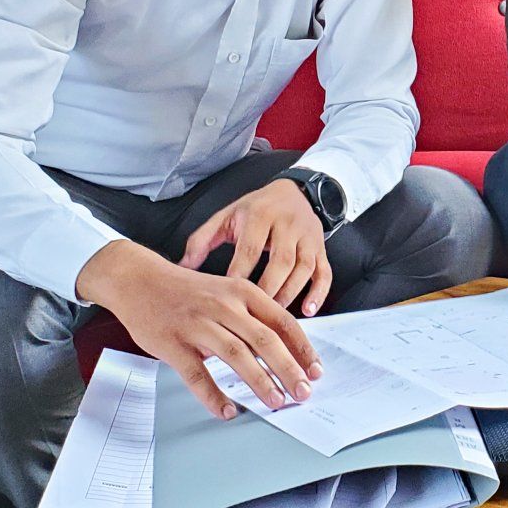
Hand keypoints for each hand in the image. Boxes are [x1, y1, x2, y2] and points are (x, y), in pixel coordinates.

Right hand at [76, 240, 320, 418]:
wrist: (138, 280)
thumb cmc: (187, 291)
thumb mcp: (226, 291)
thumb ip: (253, 316)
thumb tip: (284, 349)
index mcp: (241, 292)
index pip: (282, 321)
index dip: (302, 348)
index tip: (315, 370)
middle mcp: (223, 306)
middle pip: (264, 340)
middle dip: (288, 369)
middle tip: (302, 392)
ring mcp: (197, 324)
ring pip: (236, 355)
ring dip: (259, 381)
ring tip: (275, 401)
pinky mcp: (173, 343)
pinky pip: (196, 374)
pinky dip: (213, 395)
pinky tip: (227, 410)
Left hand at [180, 178, 332, 316]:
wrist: (293, 191)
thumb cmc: (255, 209)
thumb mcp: (226, 216)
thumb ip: (202, 240)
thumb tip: (182, 267)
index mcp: (260, 215)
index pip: (250, 248)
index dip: (240, 273)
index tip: (228, 296)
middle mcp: (287, 224)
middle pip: (281, 261)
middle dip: (268, 289)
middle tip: (253, 314)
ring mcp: (307, 237)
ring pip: (304, 268)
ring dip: (290, 294)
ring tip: (274, 316)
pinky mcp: (321, 248)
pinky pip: (325, 272)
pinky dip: (319, 292)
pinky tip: (308, 310)